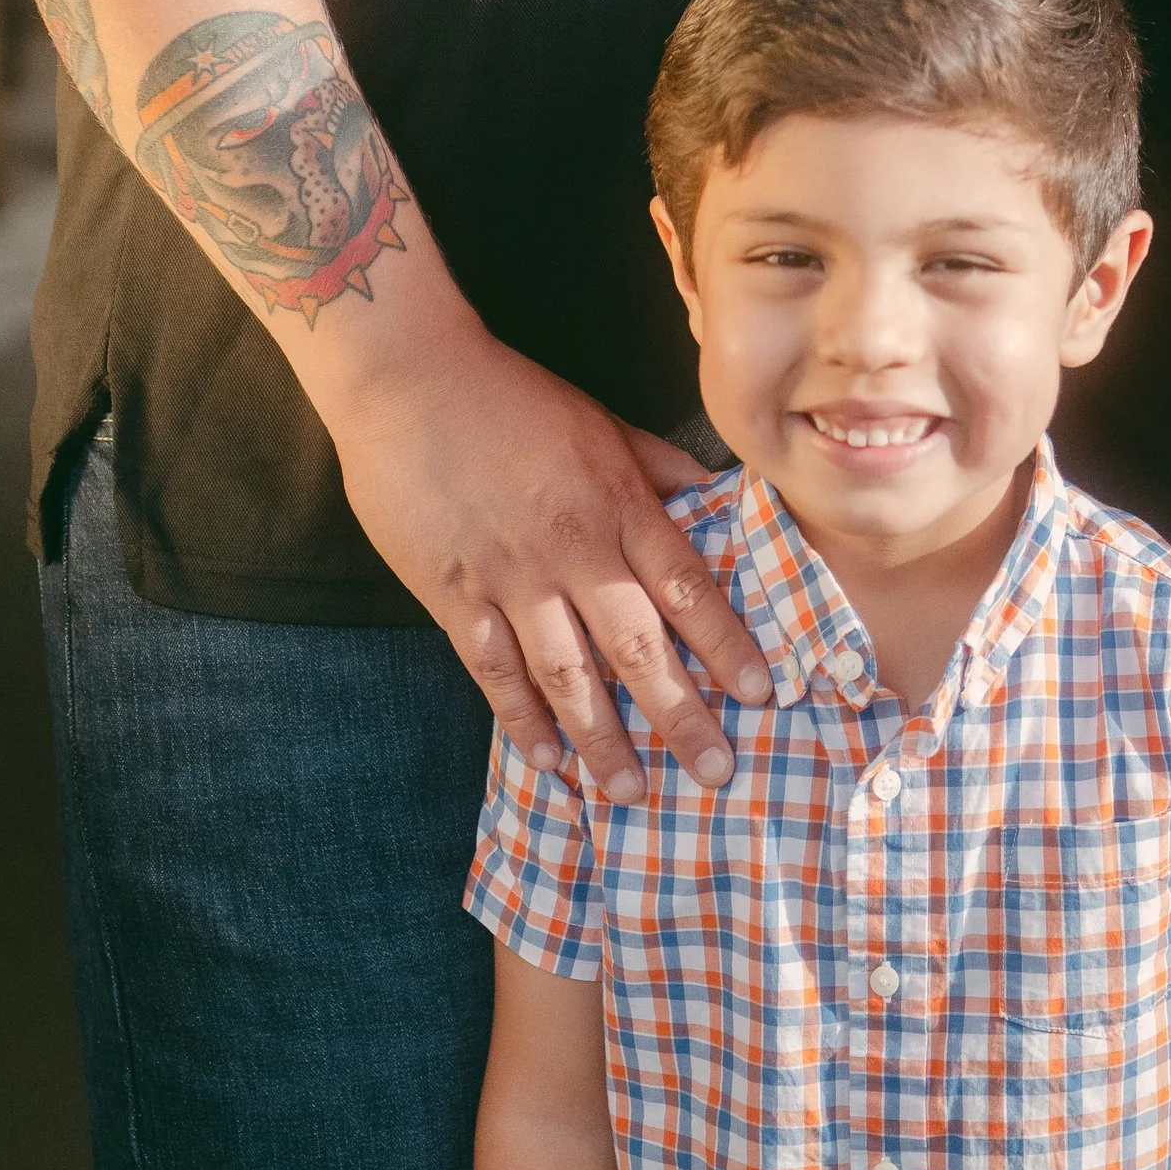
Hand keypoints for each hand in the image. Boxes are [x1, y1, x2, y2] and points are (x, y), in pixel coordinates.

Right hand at [321, 327, 769, 800]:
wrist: (410, 378)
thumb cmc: (513, 396)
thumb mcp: (602, 422)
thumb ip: (659, 470)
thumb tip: (719, 500)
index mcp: (617, 503)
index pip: (686, 586)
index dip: (725, 644)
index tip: (760, 695)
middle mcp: (572, 549)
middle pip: (636, 645)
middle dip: (679, 713)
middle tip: (715, 774)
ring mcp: (510, 577)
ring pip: (566, 674)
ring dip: (602, 738)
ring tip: (632, 791)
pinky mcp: (453, 594)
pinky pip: (493, 670)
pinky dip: (520, 720)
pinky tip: (547, 760)